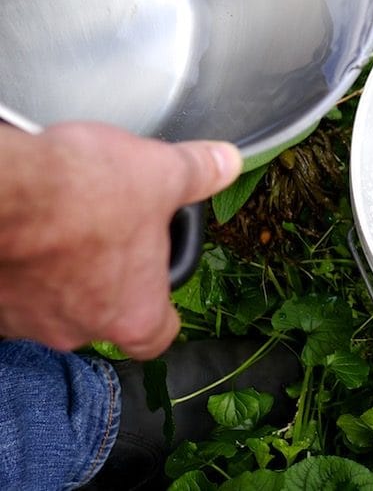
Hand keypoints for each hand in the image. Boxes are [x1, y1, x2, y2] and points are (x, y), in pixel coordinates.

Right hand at [0, 122, 241, 358]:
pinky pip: (12, 286)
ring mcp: (25, 317)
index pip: (157, 335)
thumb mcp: (162, 173)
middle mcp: (77, 328)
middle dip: (108, 274)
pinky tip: (27, 227)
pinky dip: (21, 262)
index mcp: (133, 313)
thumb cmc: (81, 192)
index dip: (163, 309)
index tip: (160, 282)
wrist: (0, 190)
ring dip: (61, 268)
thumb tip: (225, 164)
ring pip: (53, 298)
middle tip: (109, 231)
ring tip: (65, 219)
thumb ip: (199, 173)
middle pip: (104, 311)